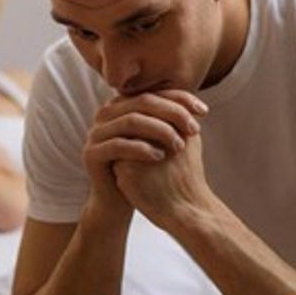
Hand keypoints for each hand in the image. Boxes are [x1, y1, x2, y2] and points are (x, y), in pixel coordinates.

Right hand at [83, 90, 206, 221]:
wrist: (119, 201)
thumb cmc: (143, 168)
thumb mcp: (158, 141)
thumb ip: (170, 122)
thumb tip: (199, 106)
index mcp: (122, 105)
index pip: (154, 93)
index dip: (181, 99)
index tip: (204, 112)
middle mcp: (106, 113)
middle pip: (143, 102)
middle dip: (173, 114)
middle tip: (194, 129)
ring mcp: (95, 132)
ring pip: (131, 121)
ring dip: (159, 131)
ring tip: (179, 146)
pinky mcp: (90, 153)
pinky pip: (117, 145)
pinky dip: (141, 149)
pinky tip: (159, 157)